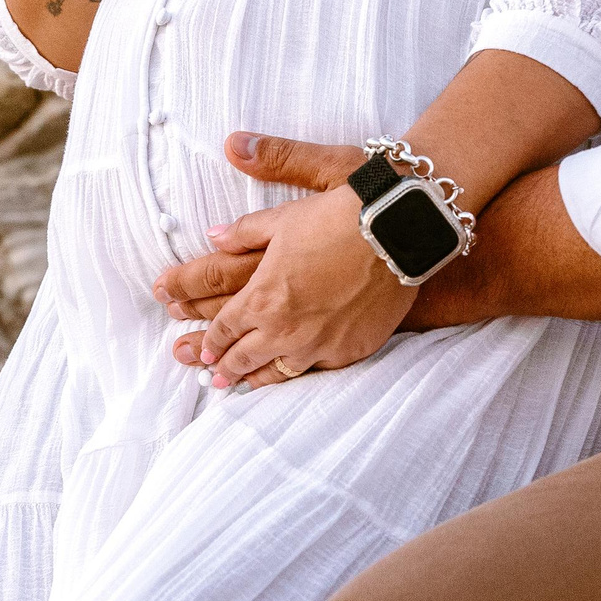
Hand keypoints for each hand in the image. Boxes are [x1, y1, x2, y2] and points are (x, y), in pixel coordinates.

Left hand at [170, 169, 418, 390]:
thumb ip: (243, 232)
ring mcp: (319, 345)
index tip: (203, 348)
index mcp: (262, 297)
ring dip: (254, 378)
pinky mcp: (350, 350)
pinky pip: (317, 369)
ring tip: (240, 384)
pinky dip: (299, 370)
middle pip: (243, 357)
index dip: (209, 339)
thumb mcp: (283, 217)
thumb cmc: (338, 217)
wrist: (397, 231)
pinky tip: (291, 372)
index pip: (224, 327)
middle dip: (223, 366)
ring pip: (277, 373)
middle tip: (211, 374)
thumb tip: (213, 238)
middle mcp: (286, 329)